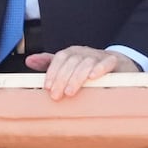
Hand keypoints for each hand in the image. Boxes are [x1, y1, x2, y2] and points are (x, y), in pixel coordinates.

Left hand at [24, 45, 139, 99]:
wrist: (118, 64)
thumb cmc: (88, 67)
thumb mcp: (68, 66)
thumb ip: (49, 64)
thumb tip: (29, 60)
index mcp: (72, 52)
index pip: (60, 58)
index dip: (52, 71)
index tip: (47, 86)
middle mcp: (84, 52)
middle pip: (71, 61)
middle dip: (62, 79)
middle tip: (56, 95)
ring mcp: (99, 56)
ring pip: (86, 62)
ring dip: (77, 77)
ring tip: (70, 92)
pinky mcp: (114, 61)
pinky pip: (107, 62)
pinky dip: (100, 68)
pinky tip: (93, 76)